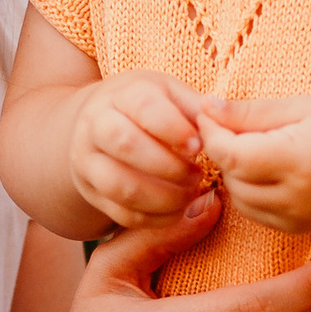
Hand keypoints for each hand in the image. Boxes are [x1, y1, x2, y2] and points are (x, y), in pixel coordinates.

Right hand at [67, 70, 217, 228]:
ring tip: (190, 195)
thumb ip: (194, 106)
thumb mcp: (168, 92)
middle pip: (126, 145)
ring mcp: (88, 161)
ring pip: (120, 186)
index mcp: (121, 95)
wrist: (95, 123)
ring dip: (163, 198)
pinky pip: (120, 213)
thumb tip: (221, 122)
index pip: (144, 107)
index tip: (198, 146)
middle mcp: (96, 126)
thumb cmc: (144, 107)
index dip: (174, 128)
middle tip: (198, 175)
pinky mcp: (91, 191)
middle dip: (169, 166)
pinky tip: (177, 211)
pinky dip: (154, 219)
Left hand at [195, 92, 310, 233]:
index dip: (212, 133)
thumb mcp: (302, 107)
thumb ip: (251, 112)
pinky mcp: (296, 229)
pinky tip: (262, 167)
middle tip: (229, 124)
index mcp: (299, 162)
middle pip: (232, 176)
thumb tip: (206, 107)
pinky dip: (247, 189)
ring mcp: (296, 218)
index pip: (232, 154)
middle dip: (222, 150)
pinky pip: (253, 211)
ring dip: (233, 171)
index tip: (210, 112)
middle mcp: (296, 198)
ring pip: (238, 197)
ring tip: (250, 144)